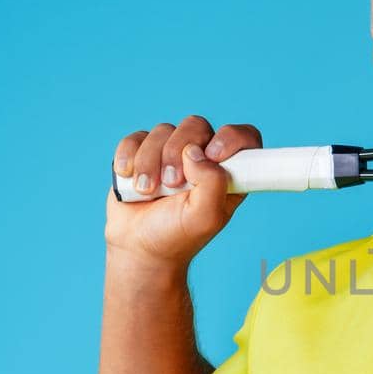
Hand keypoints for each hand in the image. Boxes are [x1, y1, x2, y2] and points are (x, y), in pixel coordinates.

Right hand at [103, 117, 261, 266]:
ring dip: (149, 162)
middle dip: (177, 152)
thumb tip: (195, 152)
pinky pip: (135, 138)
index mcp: (228, 172)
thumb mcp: (205, 218)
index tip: (214, 154)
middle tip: (172, 183)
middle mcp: (202, 157)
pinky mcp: (141, 153)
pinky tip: (128, 180)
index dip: (231, 137)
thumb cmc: (177, 236)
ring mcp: (170, 153)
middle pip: (196, 125)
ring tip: (147, 191)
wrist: (139, 248)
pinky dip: (128, 158)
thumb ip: (212, 183)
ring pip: (163, 131)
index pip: (244, 137)